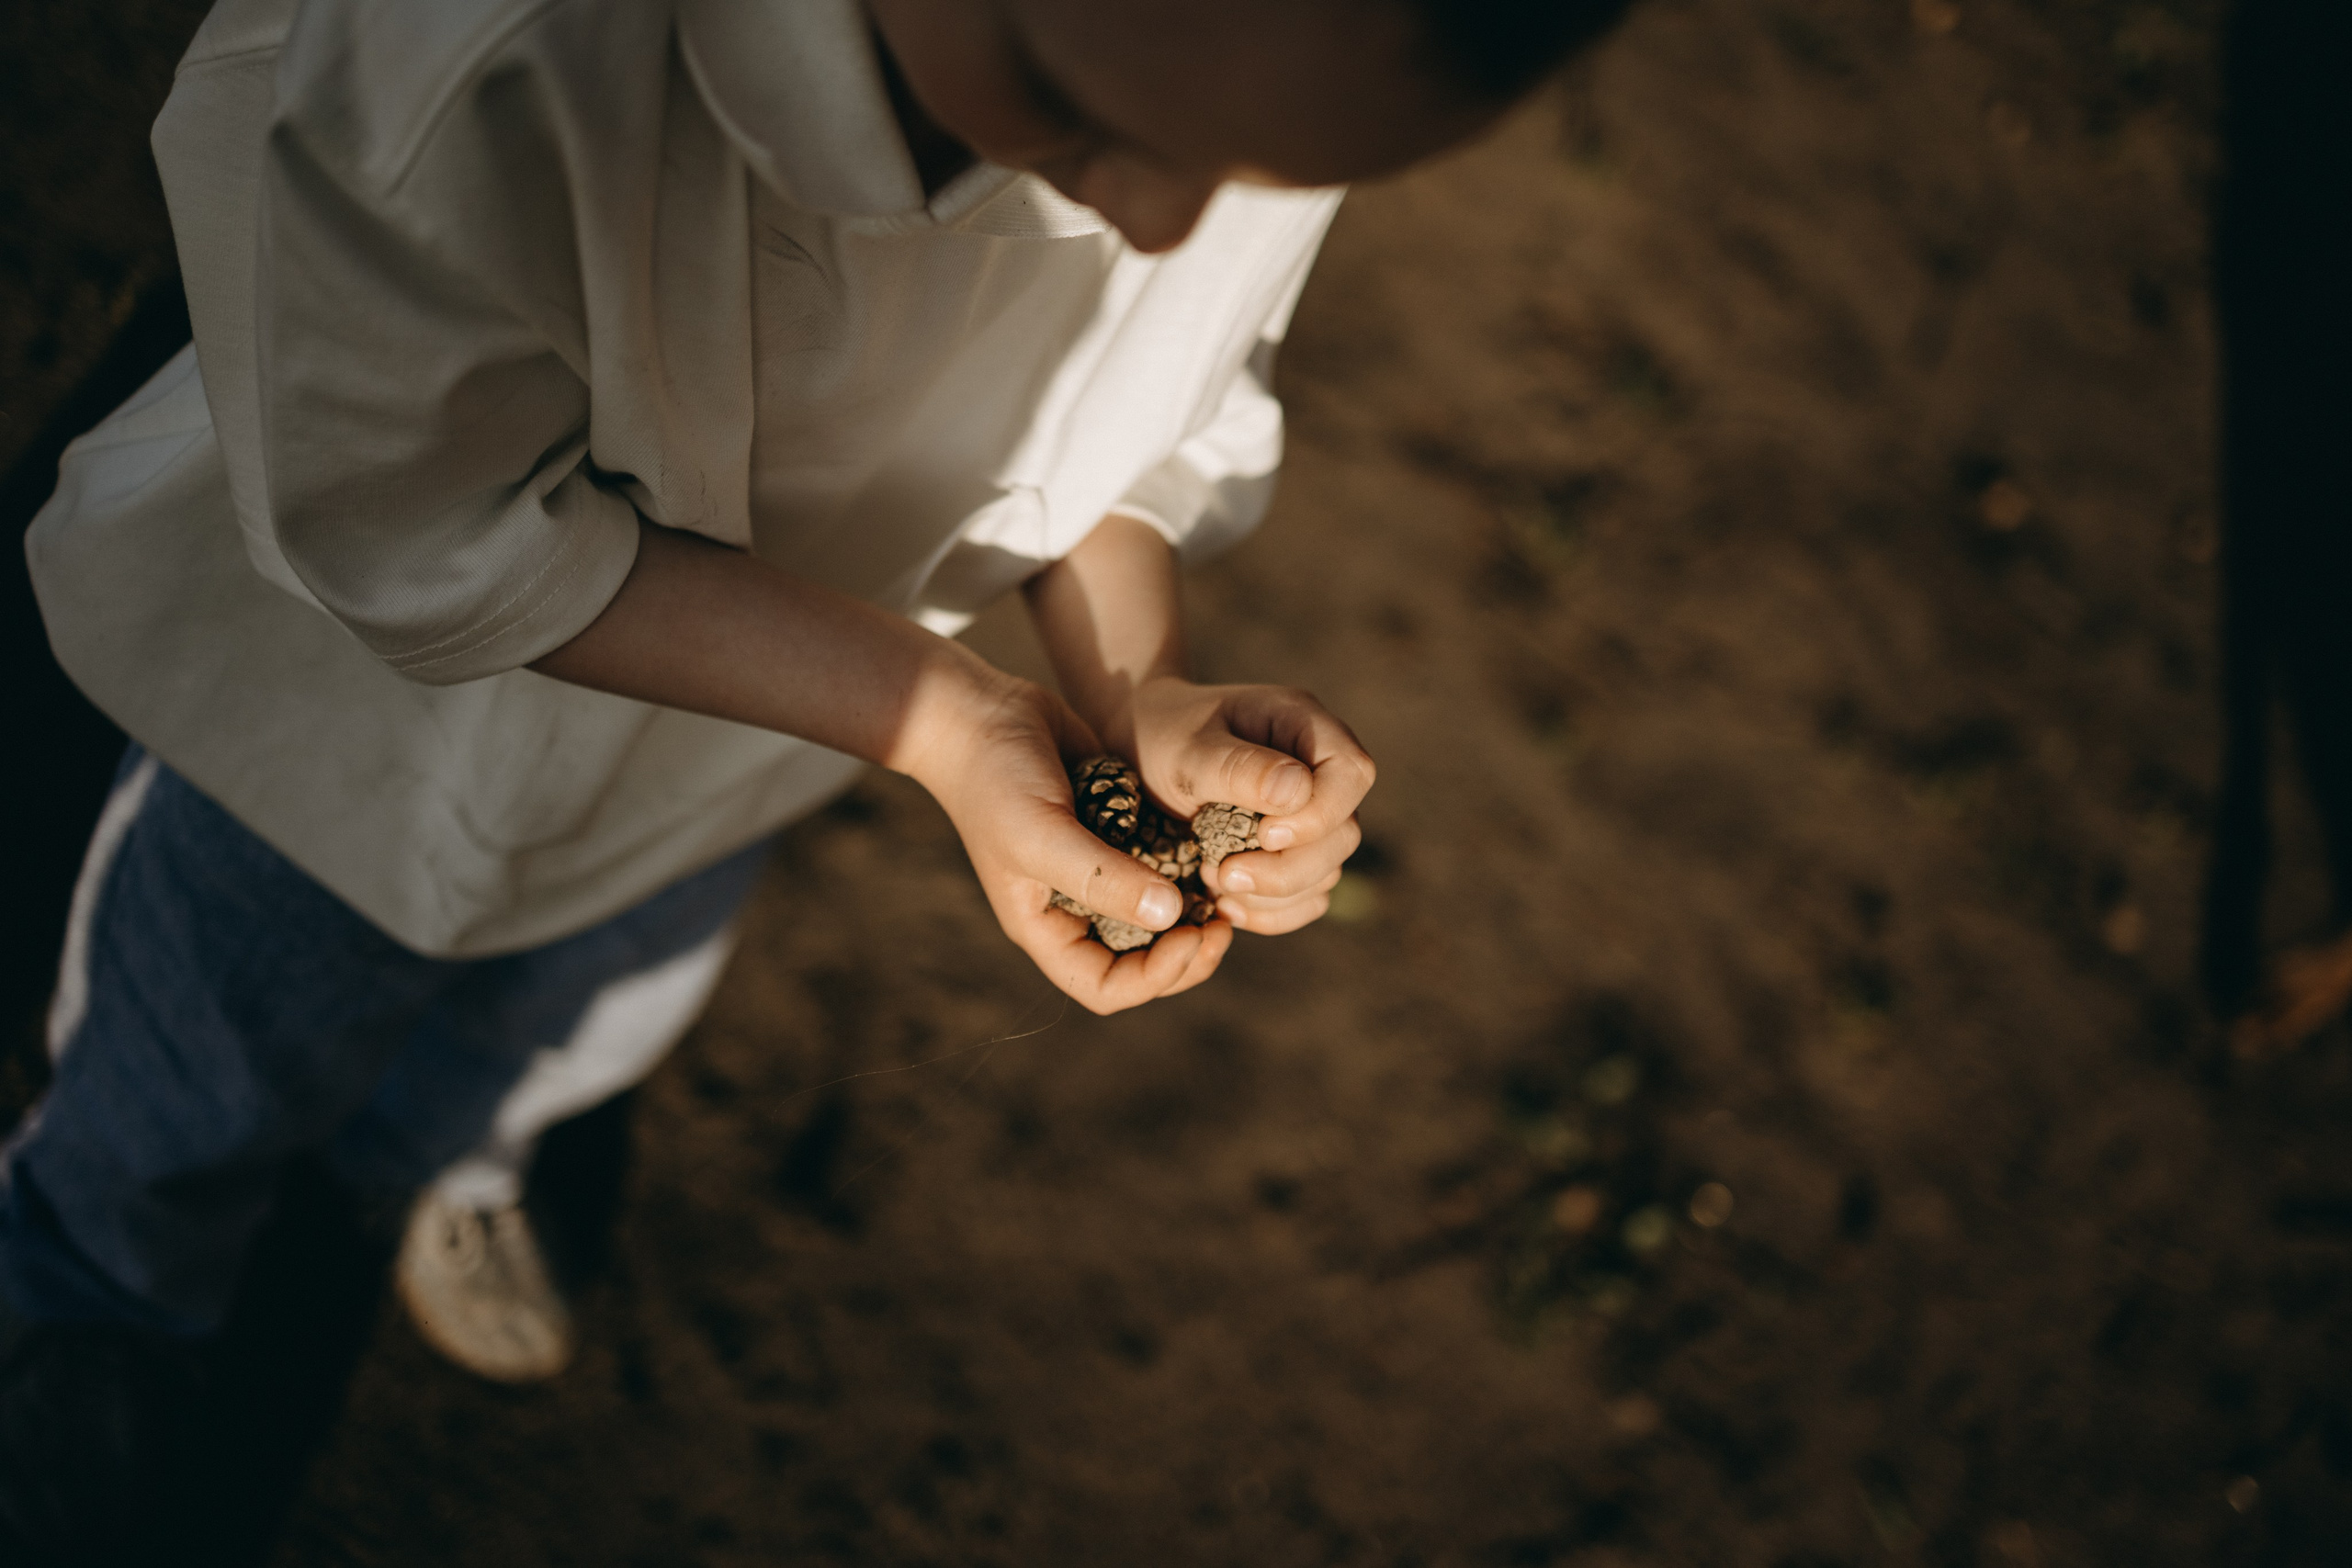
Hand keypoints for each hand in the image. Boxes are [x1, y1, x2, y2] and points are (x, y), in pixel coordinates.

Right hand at [902, 667, 1234, 1014]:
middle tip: (1222, 922)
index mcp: (1046, 926)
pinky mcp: (1118, 829)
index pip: (1105, 987)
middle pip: (1140, 962)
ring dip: (1194, 913)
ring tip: (1225, 889)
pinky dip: (1189, 866)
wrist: (981, 709)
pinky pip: (1161, 865)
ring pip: (1157, 916)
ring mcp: (1098, 868)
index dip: (1153, 977)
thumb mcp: (1043, 833)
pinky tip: (1214, 847)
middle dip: (1185, 954)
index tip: (1190, 934)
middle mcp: (1074, 906)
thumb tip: (1171, 913)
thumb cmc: (996, 778)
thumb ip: (1103, 877)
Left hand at [1123, 677, 1375, 934]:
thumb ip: (1237, 768)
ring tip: (1213, 882)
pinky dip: (1270, 914)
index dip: (1321, 814)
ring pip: (1327, 873)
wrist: (1133, 753)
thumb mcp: (1186, 749)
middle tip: (1223, 875)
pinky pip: (1306, 900)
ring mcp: (1310, 817)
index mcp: (1304, 725)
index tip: (1264, 835)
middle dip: (1288, 868)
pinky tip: (1224, 905)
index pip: (1352, 772)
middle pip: (1344, 834)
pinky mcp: (1291, 855)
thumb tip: (1298, 792)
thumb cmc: (1159, 737)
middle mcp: (1318, 772)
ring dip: (1273, 895)